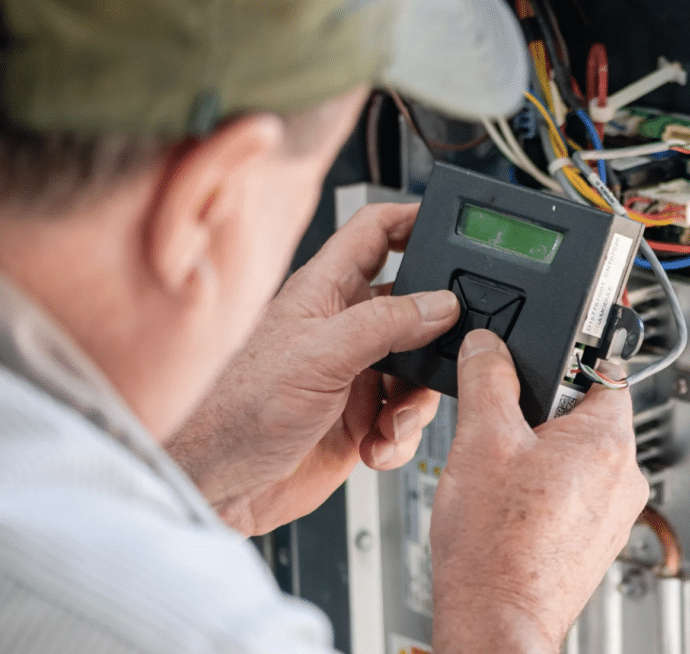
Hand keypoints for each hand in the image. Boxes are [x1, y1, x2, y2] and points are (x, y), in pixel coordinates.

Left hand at [166, 203, 459, 534]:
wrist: (221, 485)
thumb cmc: (239, 409)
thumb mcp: (320, 355)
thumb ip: (385, 324)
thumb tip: (440, 304)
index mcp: (326, 292)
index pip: (375, 233)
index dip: (411, 220)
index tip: (452, 227)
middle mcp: (344, 328)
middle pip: (413, 306)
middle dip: (435, 334)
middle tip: (444, 354)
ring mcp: (355, 374)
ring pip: (418, 368)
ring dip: (417, 401)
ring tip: (393, 421)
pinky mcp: (361, 417)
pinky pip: (405, 416)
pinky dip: (402, 435)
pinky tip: (376, 445)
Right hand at [431, 330, 648, 653]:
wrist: (494, 618)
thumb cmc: (495, 543)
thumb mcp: (481, 437)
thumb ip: (488, 376)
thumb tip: (488, 344)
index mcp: (610, 441)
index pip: (605, 367)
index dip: (567, 355)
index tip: (540, 357)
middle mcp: (626, 478)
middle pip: (587, 412)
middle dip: (543, 409)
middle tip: (502, 425)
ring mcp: (614, 513)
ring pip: (578, 453)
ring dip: (542, 449)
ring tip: (502, 472)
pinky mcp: (596, 539)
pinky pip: (575, 491)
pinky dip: (546, 486)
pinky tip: (511, 503)